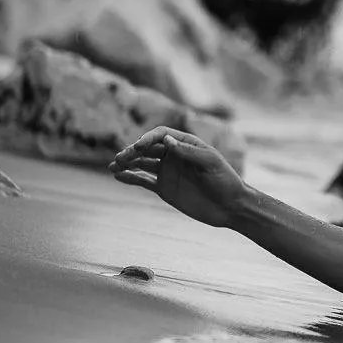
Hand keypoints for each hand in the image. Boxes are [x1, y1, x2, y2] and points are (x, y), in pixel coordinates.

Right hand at [110, 127, 246, 228]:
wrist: (229, 206)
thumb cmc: (225, 180)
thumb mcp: (210, 163)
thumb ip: (188, 152)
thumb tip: (166, 141)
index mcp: (186, 144)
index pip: (161, 135)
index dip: (148, 138)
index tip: (139, 146)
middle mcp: (174, 155)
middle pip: (148, 149)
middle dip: (133, 151)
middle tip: (120, 158)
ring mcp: (167, 171)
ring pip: (141, 163)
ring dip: (126, 163)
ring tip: (113, 166)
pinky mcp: (163, 188)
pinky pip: (142, 181)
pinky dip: (130, 178)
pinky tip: (118, 176)